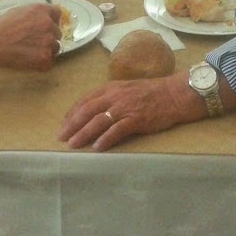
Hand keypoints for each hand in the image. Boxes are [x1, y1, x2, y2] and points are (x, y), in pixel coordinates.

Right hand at [0, 3, 61, 75]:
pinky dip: (41, 63)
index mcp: (42, 10)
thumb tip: (41, 20)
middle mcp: (49, 24)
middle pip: (57, 32)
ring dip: (46, 49)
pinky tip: (28, 60)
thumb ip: (33, 14)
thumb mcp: (18, 11)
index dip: (51, 20)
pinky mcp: (46, 58)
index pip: (57, 14)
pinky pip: (49, 62)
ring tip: (29, 52)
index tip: (45, 27)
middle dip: (48, 36)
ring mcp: (49, 42)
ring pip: (55, 47)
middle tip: (33, 42)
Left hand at [59, 73, 206, 150]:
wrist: (174, 94)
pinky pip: (117, 130)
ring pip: (98, 121)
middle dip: (72, 125)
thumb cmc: (151, 92)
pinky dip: (106, 139)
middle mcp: (114, 96)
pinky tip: (97, 147)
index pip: (85, 100)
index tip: (63, 124)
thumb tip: (94, 111)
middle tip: (61, 137)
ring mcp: (125, 108)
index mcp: (110, 88)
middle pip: (87, 111)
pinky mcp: (136, 119)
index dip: (72, 113)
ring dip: (83, 134)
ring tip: (73, 145)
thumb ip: (110, 97)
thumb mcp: (126, 89)